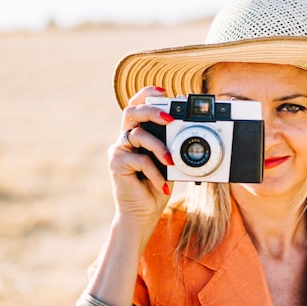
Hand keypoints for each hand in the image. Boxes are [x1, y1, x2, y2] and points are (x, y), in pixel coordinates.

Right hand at [108, 86, 174, 225]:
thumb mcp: (169, 163)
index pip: (138, 106)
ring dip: (159, 147)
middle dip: (152, 110)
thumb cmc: (157, 186)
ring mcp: (119, 149)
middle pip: (132, 111)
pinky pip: (139, 160)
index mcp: (139, 134)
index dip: (147, 95)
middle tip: (170, 118)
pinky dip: (155, 172)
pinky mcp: (116, 164)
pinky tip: (163, 185)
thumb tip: (190, 131)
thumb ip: (172, 146)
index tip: (163, 91)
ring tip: (171, 161)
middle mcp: (126, 138)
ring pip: (138, 135)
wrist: (143, 214)